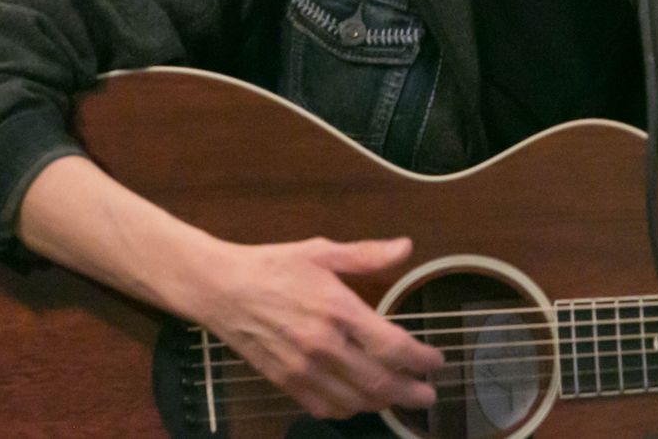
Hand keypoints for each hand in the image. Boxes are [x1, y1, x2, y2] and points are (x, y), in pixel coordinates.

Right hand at [189, 235, 445, 419]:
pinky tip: (358, 402)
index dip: (421, 359)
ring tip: (398, 399)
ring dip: (381, 404)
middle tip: (428, 396)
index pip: (392, 346)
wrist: (221, 288)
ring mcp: (303, 368)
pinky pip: (323, 407)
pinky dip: (347, 409)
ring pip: (353, 400)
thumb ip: (367, 254)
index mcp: (337, 309)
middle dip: (410, 392)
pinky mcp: (284, 381)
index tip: (436, 361)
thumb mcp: (321, 251)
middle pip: (378, 382)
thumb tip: (406, 247)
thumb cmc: (273, 266)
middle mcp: (323, 345)